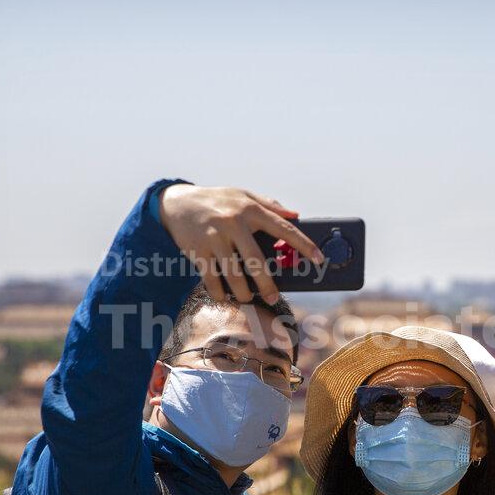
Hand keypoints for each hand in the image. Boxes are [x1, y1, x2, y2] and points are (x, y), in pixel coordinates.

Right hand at [158, 185, 323, 303]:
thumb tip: (296, 215)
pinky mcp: (197, 250)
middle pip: (256, 261)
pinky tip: (224, 297)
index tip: (318, 259)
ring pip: (233, 274)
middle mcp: (234, 223)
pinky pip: (210, 278)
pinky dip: (218, 292)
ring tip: (248, 299)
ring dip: (243, 293)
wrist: (176, 202)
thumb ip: (269, 205)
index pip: (284, 228)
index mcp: (250, 209)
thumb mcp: (243, 195)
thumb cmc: (217, 200)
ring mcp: (214, 237)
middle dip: (267, 284)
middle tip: (274, 297)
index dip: (303, 244)